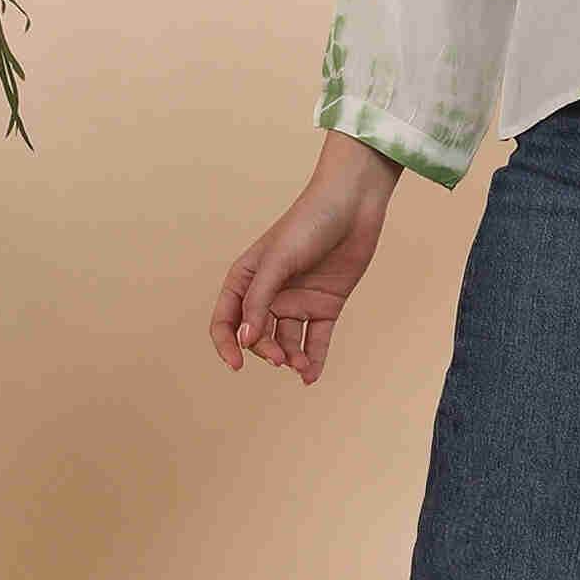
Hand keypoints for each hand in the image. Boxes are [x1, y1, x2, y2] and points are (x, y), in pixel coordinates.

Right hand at [210, 168, 394, 385]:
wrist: (353, 204)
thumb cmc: (308, 223)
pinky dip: (314, 359)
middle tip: (281, 358)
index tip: (237, 364)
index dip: (226, 345)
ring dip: (291, 359)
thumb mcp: (277, 261)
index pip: (226, 320)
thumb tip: (245, 340)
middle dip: (266, 351)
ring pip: (287, 342)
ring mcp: (298, 300)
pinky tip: (311, 375)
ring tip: (301, 367)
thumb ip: (259, 301)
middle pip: (257, 336)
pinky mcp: (325, 305)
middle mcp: (270, 293)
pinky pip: (316, 340)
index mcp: (247, 279)